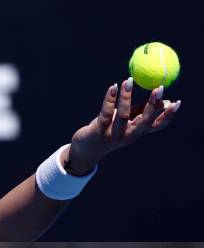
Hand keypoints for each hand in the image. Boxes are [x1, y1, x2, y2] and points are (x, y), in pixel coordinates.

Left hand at [66, 77, 180, 175]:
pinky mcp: (99, 131)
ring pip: (123, 116)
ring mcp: (113, 135)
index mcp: (137, 132)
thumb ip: (141, 112)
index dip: (168, 115)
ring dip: (126, 97)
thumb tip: (163, 102)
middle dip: (153, 105)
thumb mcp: (127, 123)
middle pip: (144, 121)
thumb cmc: (108, 131)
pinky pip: (105, 113)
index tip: (177, 102)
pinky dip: (110, 99)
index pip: (157, 126)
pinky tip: (113, 87)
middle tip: (159, 88)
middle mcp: (128, 136)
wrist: (85, 150)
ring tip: (128, 81)